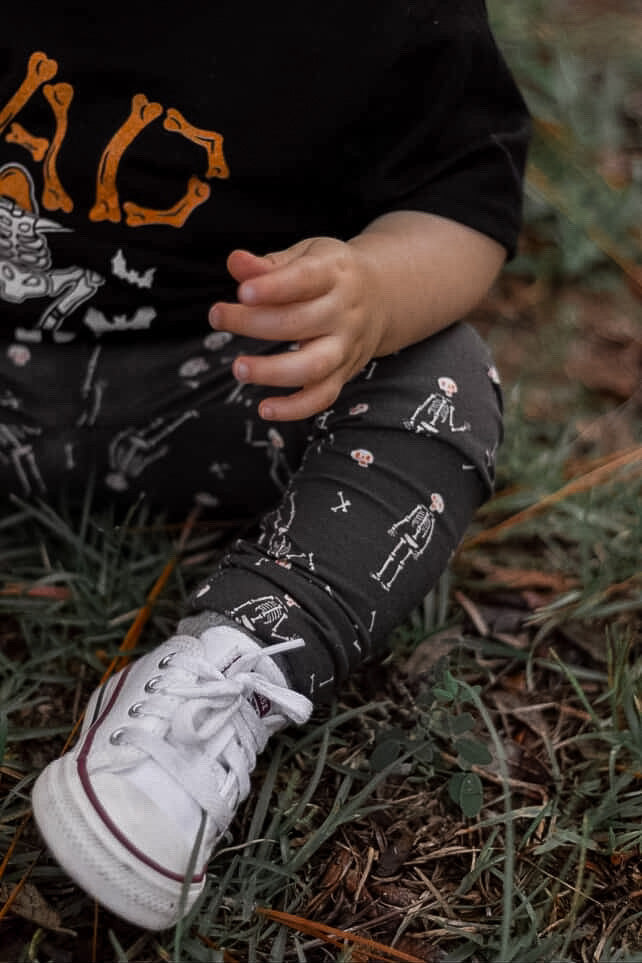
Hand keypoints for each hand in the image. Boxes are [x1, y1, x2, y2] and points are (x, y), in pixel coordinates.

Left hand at [209, 238, 383, 420]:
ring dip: (273, 372)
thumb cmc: (331, 274)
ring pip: (313, 366)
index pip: (305, 279)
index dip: (274, 287)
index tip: (242, 292)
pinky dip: (295, 409)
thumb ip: (269, 264)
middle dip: (254, 323)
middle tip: (217, 316)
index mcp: (335, 274)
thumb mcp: (306, 255)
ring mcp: (345, 347)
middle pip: (300, 323)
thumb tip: (235, 262)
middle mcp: (343, 313)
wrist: (382, 297)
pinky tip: (264, 409)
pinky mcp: (343, 374)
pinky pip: (322, 398)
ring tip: (239, 369)